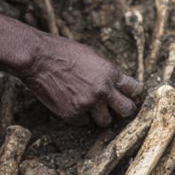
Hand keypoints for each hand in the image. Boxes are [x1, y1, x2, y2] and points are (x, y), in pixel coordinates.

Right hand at [22, 35, 142, 125]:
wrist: (39, 58)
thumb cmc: (64, 52)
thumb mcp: (93, 57)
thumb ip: (107, 73)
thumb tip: (116, 86)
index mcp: (110, 73)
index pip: (135, 90)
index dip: (131, 93)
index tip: (126, 94)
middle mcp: (103, 90)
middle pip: (127, 110)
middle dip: (122, 109)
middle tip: (115, 107)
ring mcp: (88, 104)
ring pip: (105, 121)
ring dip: (99, 115)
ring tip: (89, 105)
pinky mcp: (73, 114)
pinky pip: (84, 122)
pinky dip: (79, 115)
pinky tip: (70, 103)